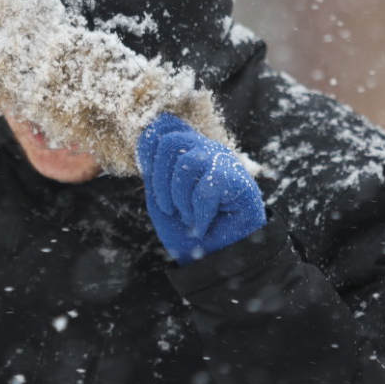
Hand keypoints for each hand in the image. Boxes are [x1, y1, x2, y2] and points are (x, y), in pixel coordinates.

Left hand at [136, 113, 265, 263]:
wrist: (214, 259)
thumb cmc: (187, 230)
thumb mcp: (160, 199)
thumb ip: (152, 172)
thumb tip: (145, 143)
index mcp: (187, 150)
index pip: (165, 125)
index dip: (148, 147)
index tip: (147, 175)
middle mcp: (205, 149)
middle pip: (169, 141)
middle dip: (160, 182)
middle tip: (169, 209)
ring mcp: (223, 162)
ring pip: (186, 163)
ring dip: (180, 200)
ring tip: (188, 218)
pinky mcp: (239, 180)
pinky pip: (207, 188)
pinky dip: (199, 214)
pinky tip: (203, 224)